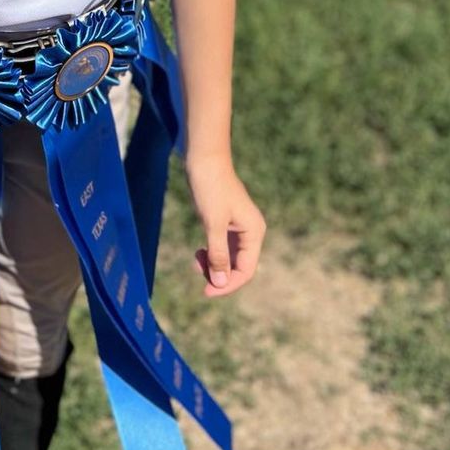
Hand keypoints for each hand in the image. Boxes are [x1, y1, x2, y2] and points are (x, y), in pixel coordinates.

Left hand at [184, 152, 266, 298]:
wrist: (204, 158)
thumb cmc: (210, 187)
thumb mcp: (213, 224)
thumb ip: (218, 255)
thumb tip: (219, 283)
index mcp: (254, 232)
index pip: (245, 271)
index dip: (227, 285)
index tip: (206, 292)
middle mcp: (251, 231)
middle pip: (239, 266)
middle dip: (218, 274)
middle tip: (196, 270)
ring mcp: (239, 226)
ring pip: (230, 257)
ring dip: (214, 264)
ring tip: (195, 261)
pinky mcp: (227, 221)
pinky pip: (223, 246)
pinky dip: (212, 252)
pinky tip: (199, 252)